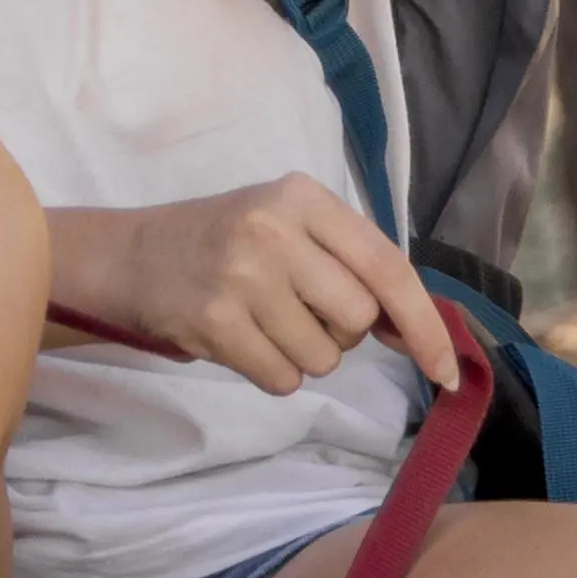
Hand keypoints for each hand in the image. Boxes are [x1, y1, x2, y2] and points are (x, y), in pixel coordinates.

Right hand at [58, 174, 458, 398]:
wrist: (130, 256)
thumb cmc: (224, 241)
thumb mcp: (288, 226)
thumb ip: (352, 265)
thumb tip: (421, 335)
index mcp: (303, 198)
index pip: (388, 267)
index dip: (425, 325)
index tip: (446, 372)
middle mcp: (275, 230)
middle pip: (358, 319)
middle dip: (340, 332)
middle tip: (296, 310)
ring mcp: (242, 277)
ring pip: (323, 357)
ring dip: (302, 354)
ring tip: (261, 322)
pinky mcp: (215, 323)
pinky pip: (283, 380)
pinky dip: (271, 373)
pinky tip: (240, 340)